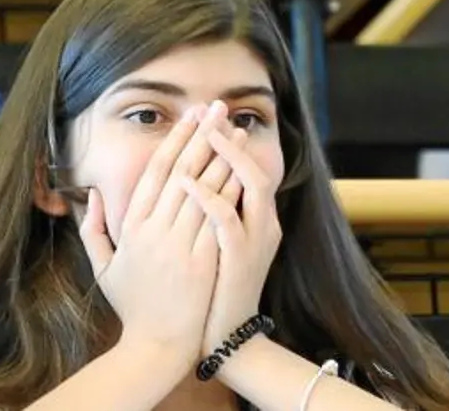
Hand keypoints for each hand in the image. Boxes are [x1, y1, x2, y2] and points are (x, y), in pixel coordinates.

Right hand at [79, 103, 224, 370]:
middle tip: (217, 107)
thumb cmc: (132, 306)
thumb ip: (93, 229)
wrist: (157, 344)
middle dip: (202, 135)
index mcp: (132, 227)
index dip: (175, 140)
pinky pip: (219, 216)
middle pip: (183, 170)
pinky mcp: (203, 259)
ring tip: (235, 129)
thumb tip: (91, 195)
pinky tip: (244, 169)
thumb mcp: (103, 267)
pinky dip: (231, 190)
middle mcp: (155, 230)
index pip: (156, 171)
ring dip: (222, 155)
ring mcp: (180, 244)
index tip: (190, 116)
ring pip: (204, 188)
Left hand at [197, 126, 281, 364]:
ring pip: (247, 183)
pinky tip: (187, 182)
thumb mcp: (214, 251)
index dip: (225, 142)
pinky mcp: (239, 259)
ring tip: (204, 133)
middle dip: (228, 136)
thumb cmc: (212, 297)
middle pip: (249, 166)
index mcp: (253, 220)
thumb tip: (187, 187)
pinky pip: (225, 220)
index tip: (205, 119)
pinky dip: (208, 197)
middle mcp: (261, 224)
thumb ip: (208, 218)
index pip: (243, 168)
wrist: (225, 340)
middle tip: (212, 108)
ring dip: (225, 156)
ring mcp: (253, 240)